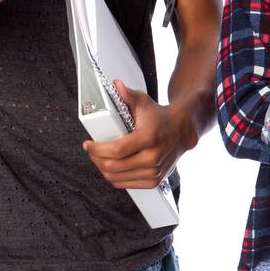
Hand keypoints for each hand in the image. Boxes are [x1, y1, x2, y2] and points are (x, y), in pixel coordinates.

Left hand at [82, 82, 196, 187]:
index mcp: (148, 138)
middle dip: (96, 159)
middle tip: (92, 151)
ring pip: (117, 178)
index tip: (88, 144)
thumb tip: (117, 85)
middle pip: (113, 166)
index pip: (116, 150)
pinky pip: (126, 185)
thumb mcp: (145, 102)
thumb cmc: (160, 117)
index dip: (97, 149)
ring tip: (100, 158)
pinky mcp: (154, 181)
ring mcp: (154, 172)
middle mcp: (153, 158)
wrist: (181, 132)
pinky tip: (112, 167)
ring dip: (103, 169)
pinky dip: (115, 178)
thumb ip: (129, 95)